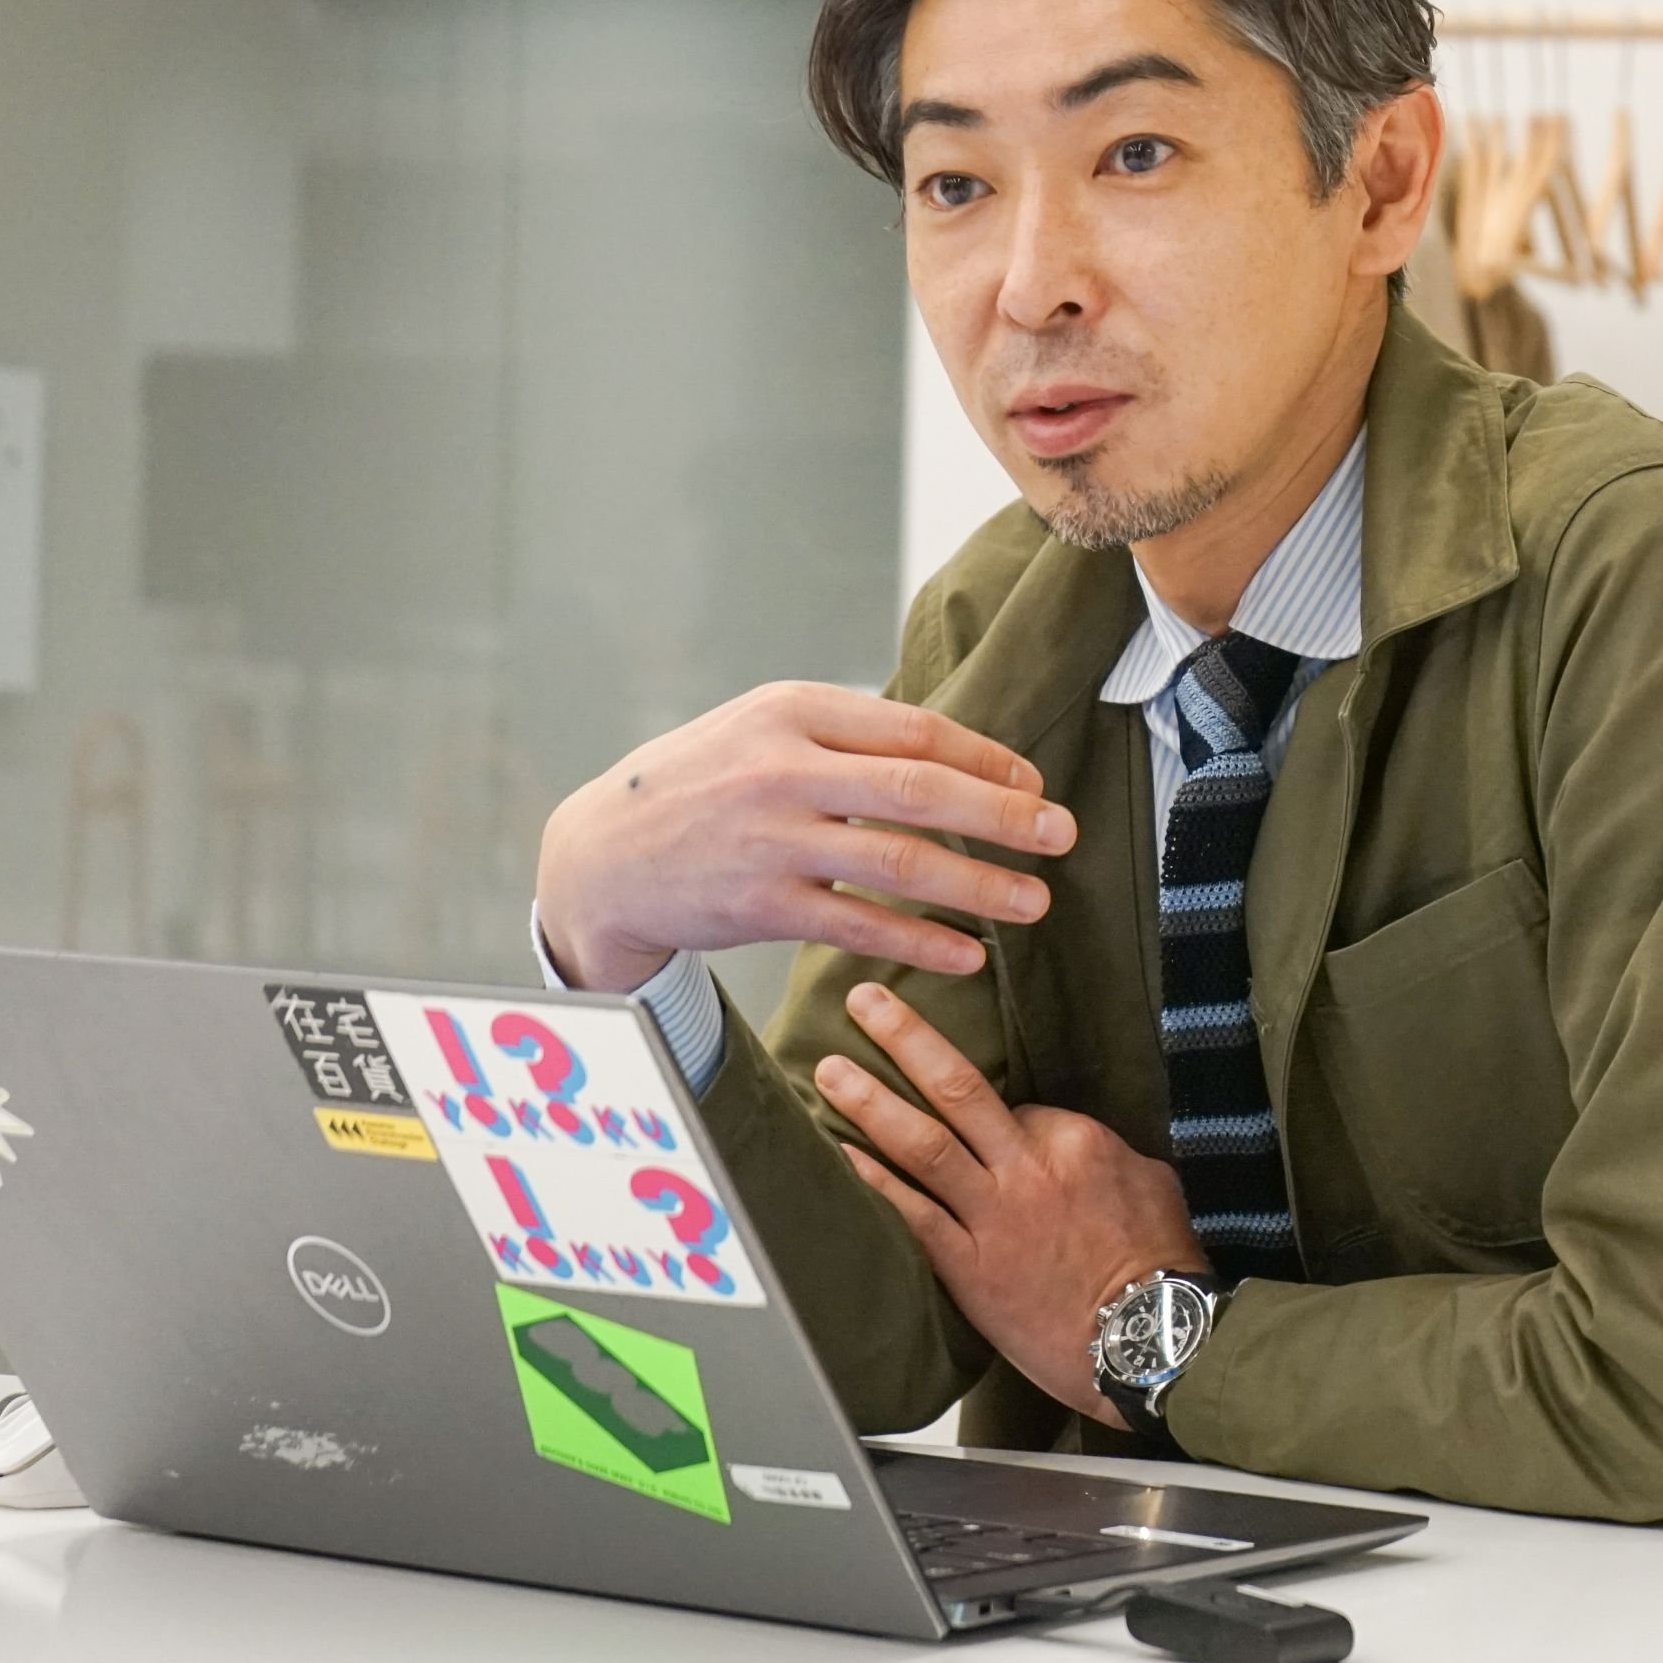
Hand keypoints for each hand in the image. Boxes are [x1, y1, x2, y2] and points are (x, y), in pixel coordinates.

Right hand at [534, 683, 1076, 991]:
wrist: (600, 855)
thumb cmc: (702, 782)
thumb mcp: (761, 727)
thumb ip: (846, 732)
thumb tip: (954, 752)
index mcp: (793, 709)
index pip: (914, 729)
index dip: (985, 758)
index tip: (1034, 783)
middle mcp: (784, 768)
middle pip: (918, 789)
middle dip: (1001, 814)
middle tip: (1062, 834)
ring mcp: (771, 839)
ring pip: (898, 862)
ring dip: (977, 886)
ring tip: (1034, 902)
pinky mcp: (761, 905)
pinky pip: (860, 925)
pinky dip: (920, 941)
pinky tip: (967, 953)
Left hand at [817, 981, 1208, 1422]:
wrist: (1146, 1338)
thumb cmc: (1159, 1263)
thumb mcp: (1153, 1182)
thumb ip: (1105, 1154)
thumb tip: (1076, 1146)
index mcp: (1076, 1140)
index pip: (1018, 1102)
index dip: (993, 1106)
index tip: (982, 1115)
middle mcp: (1026, 1168)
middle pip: (957, 1091)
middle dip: (905, 1040)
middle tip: (864, 1001)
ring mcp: (992, 1217)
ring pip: (922, 1144)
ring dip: (871, 1101)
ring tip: (831, 1068)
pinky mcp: (968, 1267)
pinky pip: (913, 1214)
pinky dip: (875, 1180)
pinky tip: (841, 1152)